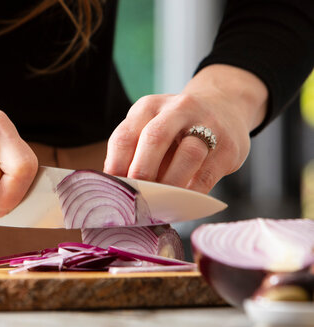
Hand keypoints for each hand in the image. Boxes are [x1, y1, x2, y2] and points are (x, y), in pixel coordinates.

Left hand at [104, 64, 267, 192]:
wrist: (225, 107)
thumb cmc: (176, 129)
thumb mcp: (150, 129)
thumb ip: (133, 154)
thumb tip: (117, 192)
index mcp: (148, 107)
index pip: (124, 136)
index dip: (116, 167)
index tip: (113, 191)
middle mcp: (177, 109)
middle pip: (155, 138)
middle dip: (141, 172)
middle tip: (136, 197)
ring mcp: (208, 125)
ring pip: (188, 154)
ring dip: (170, 184)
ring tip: (159, 202)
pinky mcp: (228, 147)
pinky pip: (207, 174)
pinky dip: (191, 194)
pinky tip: (181, 204)